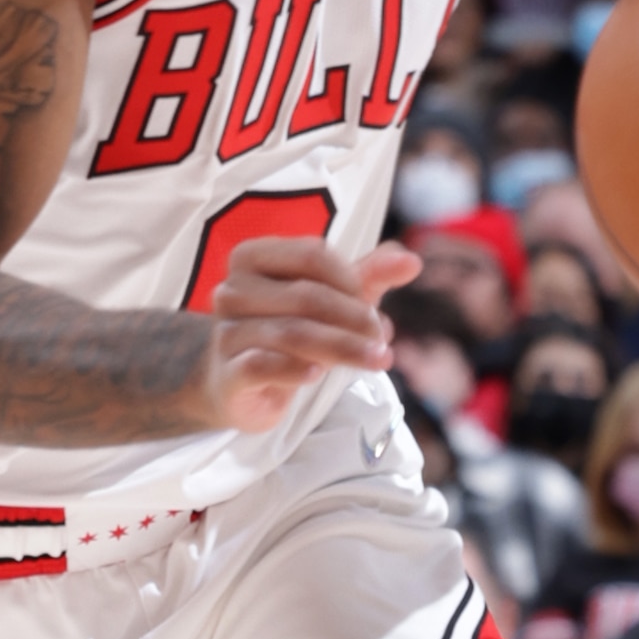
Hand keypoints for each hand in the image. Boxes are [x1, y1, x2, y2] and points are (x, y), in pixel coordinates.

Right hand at [199, 236, 420, 434]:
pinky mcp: (228, 375)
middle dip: (355, 318)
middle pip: (306, 296)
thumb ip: (368, 276)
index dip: (352, 280)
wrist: (239, 384)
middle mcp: (232, 290)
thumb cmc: (289, 329)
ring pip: (292, 333)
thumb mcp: (329, 298)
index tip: (372, 305)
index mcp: (253, 257)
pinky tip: (320, 375)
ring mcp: (226, 332)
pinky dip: (295, 369)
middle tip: (383, 339)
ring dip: (344, 348)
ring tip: (379, 359)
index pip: (312, 255)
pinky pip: (262, 366)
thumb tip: (412, 261)